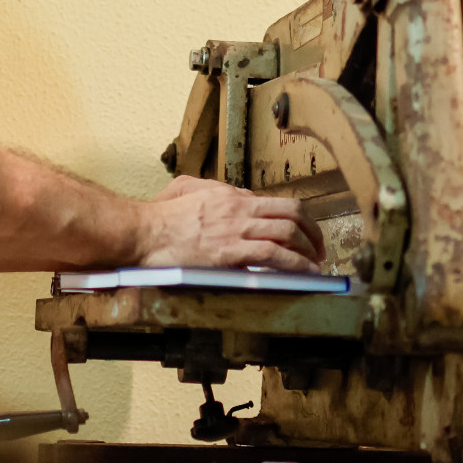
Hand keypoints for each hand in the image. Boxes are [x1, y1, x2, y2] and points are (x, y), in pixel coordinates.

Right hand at [135, 176, 325, 271]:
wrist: (143, 232)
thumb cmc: (159, 217)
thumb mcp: (186, 189)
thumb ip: (210, 189)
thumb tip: (228, 194)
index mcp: (230, 195)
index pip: (276, 202)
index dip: (297, 218)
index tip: (303, 233)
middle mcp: (238, 208)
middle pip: (291, 212)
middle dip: (313, 231)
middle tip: (318, 248)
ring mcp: (236, 229)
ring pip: (288, 232)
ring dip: (309, 249)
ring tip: (316, 264)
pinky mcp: (231, 252)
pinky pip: (275, 256)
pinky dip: (296, 264)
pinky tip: (305, 273)